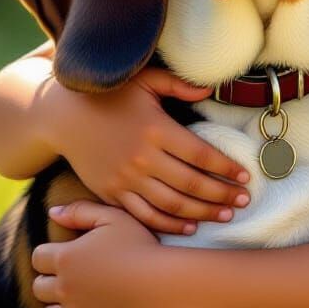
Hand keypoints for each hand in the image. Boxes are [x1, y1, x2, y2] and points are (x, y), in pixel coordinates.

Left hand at [33, 201, 165, 307]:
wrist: (161, 283)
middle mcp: (64, 288)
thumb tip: (52, 212)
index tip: (65, 253)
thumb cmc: (139, 245)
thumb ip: (80, 211)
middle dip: (50, 281)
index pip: (39, 257)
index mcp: (66, 258)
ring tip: (73, 301)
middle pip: (39, 288)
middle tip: (71, 276)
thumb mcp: (112, 217)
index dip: (49, 254)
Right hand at [44, 66, 250, 233]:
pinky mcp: (111, 193)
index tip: (246, 175)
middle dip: (221, 194)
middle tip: (245, 200)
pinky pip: (143, 215)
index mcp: (156, 129)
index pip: (200, 154)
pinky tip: (188, 227)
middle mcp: (142, 157)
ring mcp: (125, 179)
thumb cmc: (110, 94)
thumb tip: (209, 91)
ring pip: (170, 204)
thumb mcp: (145, 81)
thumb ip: (179, 84)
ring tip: (225, 214)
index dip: (226, 167)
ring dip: (201, 212)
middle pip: (190, 183)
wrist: (63, 116)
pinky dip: (167, 224)